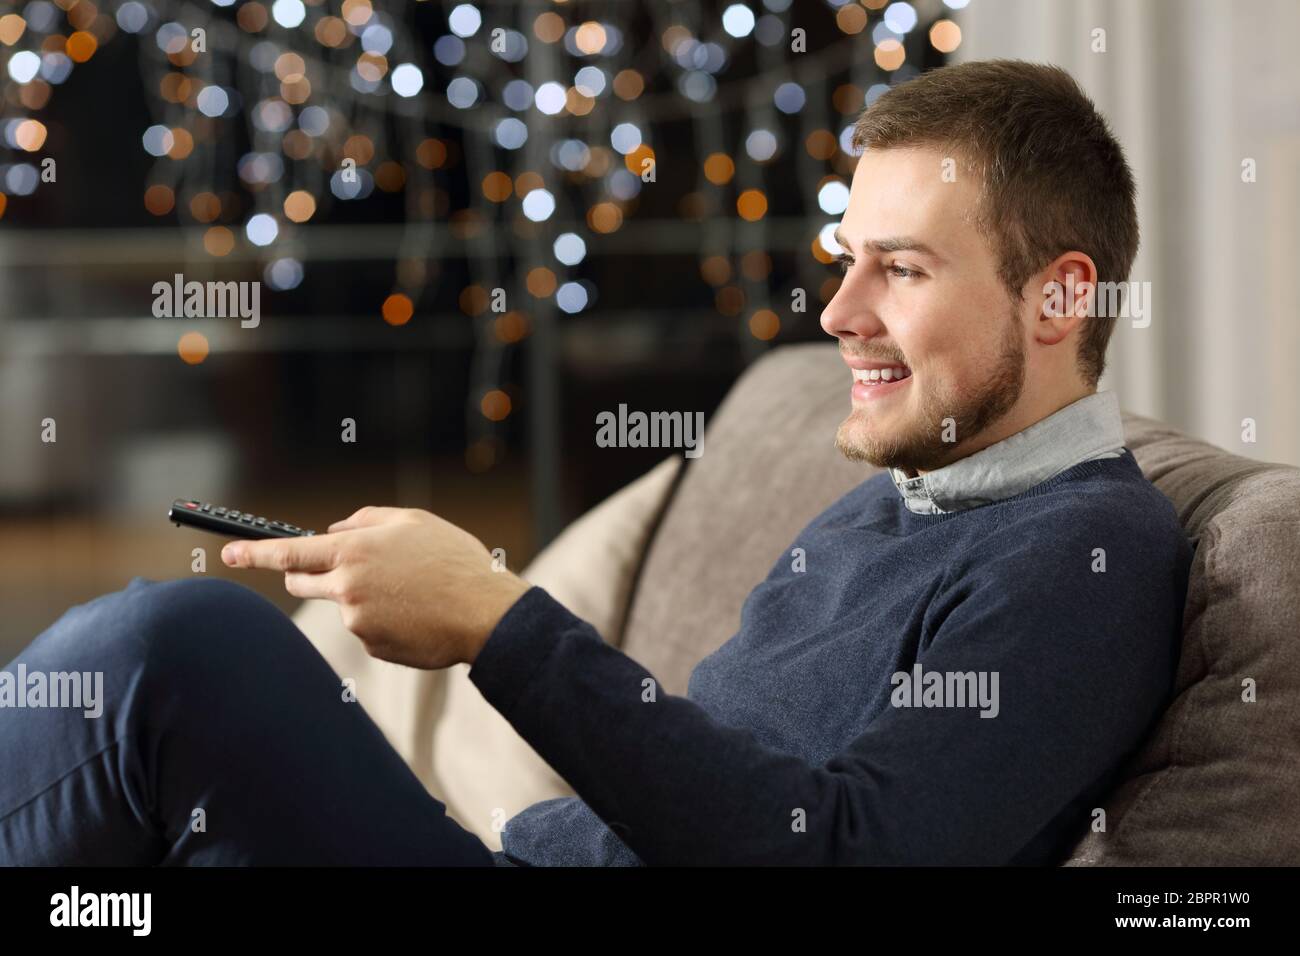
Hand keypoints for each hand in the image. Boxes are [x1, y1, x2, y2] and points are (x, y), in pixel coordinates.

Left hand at [220, 506, 530, 669]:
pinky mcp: (372, 646)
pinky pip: (366, 628)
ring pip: (343, 604)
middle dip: (309, 575)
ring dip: (363, 597)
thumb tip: (334, 530)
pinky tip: (416, 614)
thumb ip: (366, 520)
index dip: (254, 553)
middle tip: (345, 570)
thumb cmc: (453, 560)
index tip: (228, 553)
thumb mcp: (413, 521)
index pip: (289, 552)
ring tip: (412, 592)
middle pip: (304, 583)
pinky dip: (383, 620)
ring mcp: (357, 621)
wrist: (484, 613)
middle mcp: (347, 588)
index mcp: (354, 551)